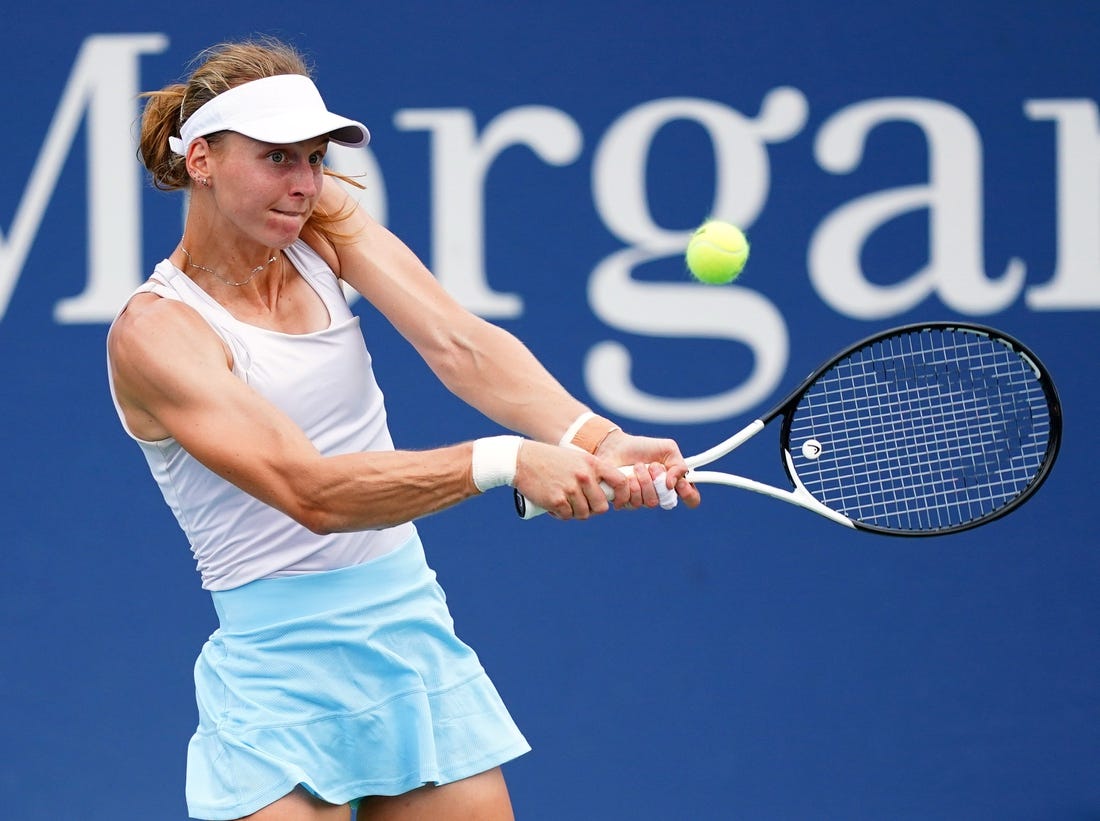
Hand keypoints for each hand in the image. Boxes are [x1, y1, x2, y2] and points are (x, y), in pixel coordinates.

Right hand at [512, 441, 632, 519]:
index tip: (616, 502)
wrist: (521, 459)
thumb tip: (606, 495)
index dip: (622, 495)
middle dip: (592, 509)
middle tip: (581, 504)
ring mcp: (570, 489)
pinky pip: (566, 516)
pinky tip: (554, 505)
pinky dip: (560, 514)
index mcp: (592, 464)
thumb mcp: (576, 459)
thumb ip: (591, 473)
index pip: (620, 482)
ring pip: (583, 513)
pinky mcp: (556, 500)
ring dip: (574, 512)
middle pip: (601, 506)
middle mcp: (584, 476)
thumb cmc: (550, 460)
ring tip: (564, 502)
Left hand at [595, 430, 701, 510]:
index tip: (681, 484)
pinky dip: (630, 484)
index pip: (691, 499)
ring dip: (643, 480)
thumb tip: (672, 485)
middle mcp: (660, 494)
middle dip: (659, 479)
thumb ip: (679, 465)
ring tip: (637, 467)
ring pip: (650, 501)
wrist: (616, 446)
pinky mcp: (626, 502)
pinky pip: (633, 502)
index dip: (689, 495)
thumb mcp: (668, 449)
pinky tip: (626, 475)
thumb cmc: (642, 447)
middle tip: (653, 466)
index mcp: (674, 482)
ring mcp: (643, 500)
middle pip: (667, 500)